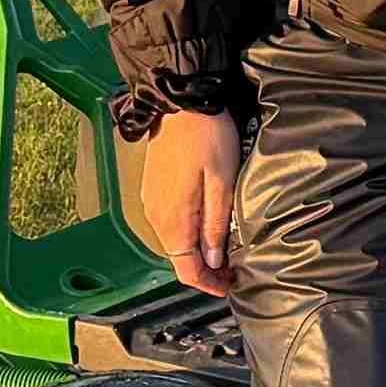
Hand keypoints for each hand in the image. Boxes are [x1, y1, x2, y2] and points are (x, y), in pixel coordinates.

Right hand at [129, 109, 244, 297]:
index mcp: (173, 220)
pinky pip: (169, 222)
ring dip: (197, 251)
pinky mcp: (153, 188)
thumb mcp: (222, 183)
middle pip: (179, 258)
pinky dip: (187, 233)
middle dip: (205, 270)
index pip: (187, 271)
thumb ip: (216, 225)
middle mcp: (156, 217)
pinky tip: (206, 226)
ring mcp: (152, 202)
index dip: (209, 285)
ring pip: (174, 241)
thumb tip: (214, 261)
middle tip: (233, 270)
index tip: (231, 286)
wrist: (180, 100)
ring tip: (224, 250)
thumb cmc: (207, 137)